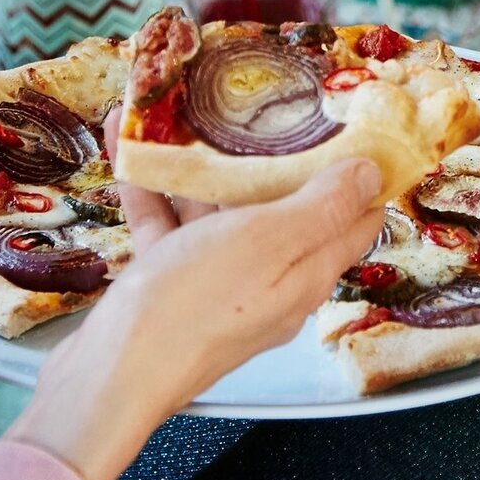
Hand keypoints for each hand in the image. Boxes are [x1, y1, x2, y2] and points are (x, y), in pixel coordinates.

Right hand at [7, 115, 383, 479]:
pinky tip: (128, 147)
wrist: (106, 377)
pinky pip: (169, 227)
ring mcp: (218, 284)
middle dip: (273, 157)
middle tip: (264, 103)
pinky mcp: (170, 287)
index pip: (353, 221)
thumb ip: (322, 207)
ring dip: (201, 167)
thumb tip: (374, 175)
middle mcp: (270, 279)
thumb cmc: (195, 305)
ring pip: (220, 214)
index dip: (361, 175)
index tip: (355, 125)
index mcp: (306, 270)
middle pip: (284, 209)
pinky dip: (153, 189)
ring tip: (185, 115)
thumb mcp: (270, 241)